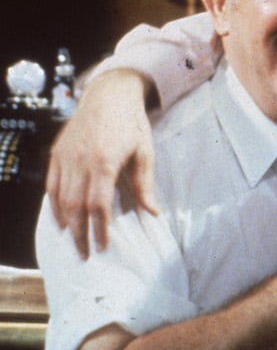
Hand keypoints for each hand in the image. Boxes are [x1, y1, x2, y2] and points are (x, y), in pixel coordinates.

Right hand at [46, 69, 158, 258]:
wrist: (109, 94)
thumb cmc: (131, 123)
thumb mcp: (145, 151)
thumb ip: (145, 184)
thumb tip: (152, 212)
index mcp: (105, 161)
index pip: (98, 204)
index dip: (100, 229)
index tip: (104, 246)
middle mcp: (80, 161)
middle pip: (75, 207)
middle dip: (79, 234)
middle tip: (85, 254)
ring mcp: (65, 157)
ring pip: (59, 198)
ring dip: (66, 224)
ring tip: (74, 242)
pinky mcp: (57, 153)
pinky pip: (50, 185)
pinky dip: (53, 205)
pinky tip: (61, 220)